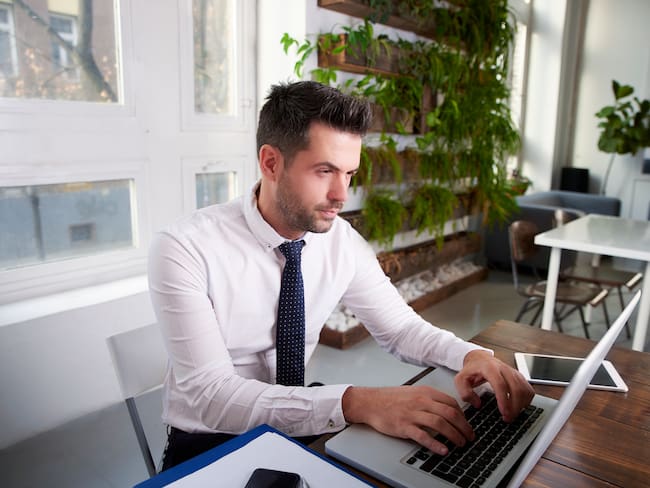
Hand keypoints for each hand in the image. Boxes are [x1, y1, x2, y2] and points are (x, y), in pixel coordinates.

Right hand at [341, 385, 474, 454]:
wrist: (370, 402)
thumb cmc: (391, 398)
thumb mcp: (413, 392)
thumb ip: (429, 399)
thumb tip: (447, 409)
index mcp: (425, 392)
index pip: (451, 402)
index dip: (463, 415)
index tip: (466, 424)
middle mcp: (420, 401)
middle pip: (449, 413)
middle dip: (464, 427)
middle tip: (469, 436)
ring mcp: (412, 414)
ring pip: (440, 424)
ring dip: (454, 435)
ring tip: (460, 444)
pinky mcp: (404, 426)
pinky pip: (423, 436)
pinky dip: (435, 444)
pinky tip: (443, 450)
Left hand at [454, 350, 534, 422]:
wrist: (479, 358)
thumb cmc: (471, 369)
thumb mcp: (461, 379)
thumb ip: (465, 392)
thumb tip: (477, 403)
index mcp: (489, 368)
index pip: (500, 384)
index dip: (504, 400)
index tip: (504, 412)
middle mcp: (503, 368)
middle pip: (516, 388)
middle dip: (514, 406)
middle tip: (508, 418)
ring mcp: (513, 371)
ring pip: (524, 389)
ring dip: (521, 404)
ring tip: (512, 414)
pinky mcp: (518, 376)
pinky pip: (528, 388)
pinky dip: (527, 400)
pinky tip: (519, 406)